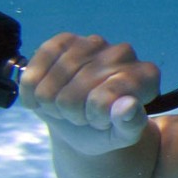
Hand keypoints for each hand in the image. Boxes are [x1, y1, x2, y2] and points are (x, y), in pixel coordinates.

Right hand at [20, 33, 160, 155]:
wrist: (84, 120)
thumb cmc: (108, 129)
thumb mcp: (123, 135)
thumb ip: (130, 124)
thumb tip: (127, 106)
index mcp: (146, 75)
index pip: (104, 100)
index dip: (96, 118)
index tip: (104, 120)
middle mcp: (123, 53)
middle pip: (73, 98)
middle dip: (74, 115)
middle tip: (85, 114)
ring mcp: (92, 43)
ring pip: (49, 90)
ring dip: (53, 107)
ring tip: (70, 106)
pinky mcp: (63, 41)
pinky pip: (32, 77)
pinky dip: (32, 96)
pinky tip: (48, 98)